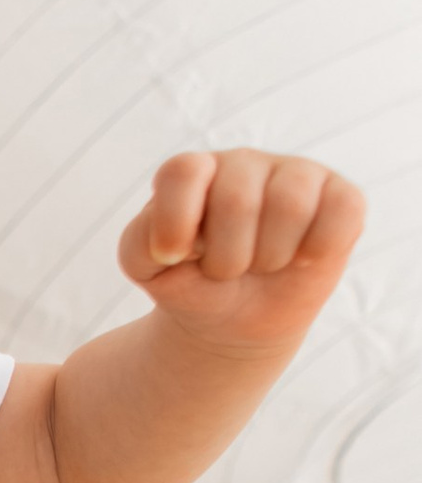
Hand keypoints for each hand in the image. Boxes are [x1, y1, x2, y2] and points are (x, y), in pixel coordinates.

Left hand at [118, 152, 364, 355]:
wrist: (235, 319)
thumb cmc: (191, 281)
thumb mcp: (147, 266)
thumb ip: (140, 242)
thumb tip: (174, 242)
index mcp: (194, 172)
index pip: (183, 172)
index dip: (176, 221)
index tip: (173, 259)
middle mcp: (244, 163)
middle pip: (236, 200)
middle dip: (226, 258)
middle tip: (225, 271)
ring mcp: (296, 174)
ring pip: (290, 204)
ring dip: (270, 257)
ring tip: (262, 265)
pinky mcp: (340, 197)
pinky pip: (342, 211)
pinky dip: (318, 249)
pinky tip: (302, 259)